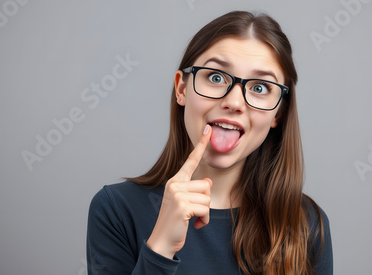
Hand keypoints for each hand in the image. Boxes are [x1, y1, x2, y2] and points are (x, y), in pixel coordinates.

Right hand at [146, 125, 212, 258]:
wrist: (162, 241)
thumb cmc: (176, 222)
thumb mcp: (186, 203)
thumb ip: (196, 191)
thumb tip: (208, 181)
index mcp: (175, 181)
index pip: (190, 161)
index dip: (201, 145)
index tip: (208, 130)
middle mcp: (174, 184)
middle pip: (206, 185)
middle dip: (205, 202)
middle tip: (193, 212)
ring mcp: (177, 194)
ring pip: (207, 198)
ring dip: (205, 213)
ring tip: (192, 219)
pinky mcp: (181, 206)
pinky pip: (205, 209)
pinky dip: (204, 220)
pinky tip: (194, 225)